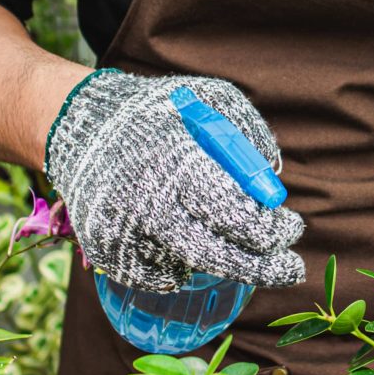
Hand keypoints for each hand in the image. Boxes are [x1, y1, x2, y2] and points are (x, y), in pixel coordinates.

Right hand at [45, 70, 306, 292]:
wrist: (79, 123)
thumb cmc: (156, 109)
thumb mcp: (211, 101)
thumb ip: (248, 136)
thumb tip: (273, 185)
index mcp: (178, 167)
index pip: (238, 218)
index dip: (274, 231)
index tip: (294, 228)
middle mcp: (150, 206)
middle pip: (217, 257)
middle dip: (261, 268)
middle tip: (290, 269)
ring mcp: (124, 233)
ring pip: (188, 267)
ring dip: (219, 260)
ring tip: (232, 240)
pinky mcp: (106, 250)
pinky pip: (154, 273)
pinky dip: (178, 265)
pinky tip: (187, 240)